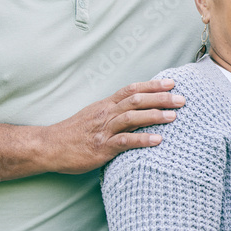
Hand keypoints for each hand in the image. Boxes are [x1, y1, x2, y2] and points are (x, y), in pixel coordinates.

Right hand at [47, 79, 183, 172]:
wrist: (48, 146)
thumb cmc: (74, 133)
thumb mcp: (94, 115)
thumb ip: (114, 111)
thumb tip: (137, 108)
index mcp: (106, 105)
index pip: (132, 89)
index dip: (152, 85)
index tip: (172, 83)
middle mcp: (106, 114)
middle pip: (136, 100)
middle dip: (160, 98)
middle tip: (181, 99)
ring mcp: (104, 130)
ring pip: (132, 118)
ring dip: (155, 116)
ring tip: (174, 116)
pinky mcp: (101, 147)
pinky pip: (124, 142)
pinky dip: (142, 139)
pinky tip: (158, 140)